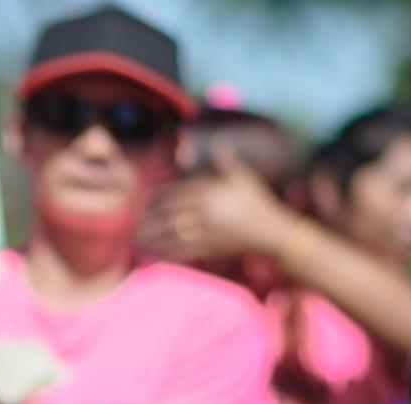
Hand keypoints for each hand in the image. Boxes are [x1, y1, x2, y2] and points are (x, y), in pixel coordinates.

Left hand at [141, 142, 297, 263]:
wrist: (273, 233)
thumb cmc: (257, 203)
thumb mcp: (244, 179)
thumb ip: (226, 162)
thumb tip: (220, 142)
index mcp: (210, 194)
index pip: (173, 194)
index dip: (156, 198)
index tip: (146, 201)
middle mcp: (205, 213)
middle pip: (167, 215)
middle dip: (148, 218)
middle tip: (136, 222)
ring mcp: (207, 232)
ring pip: (170, 235)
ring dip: (151, 238)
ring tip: (138, 238)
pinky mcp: (210, 249)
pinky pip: (182, 252)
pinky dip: (166, 253)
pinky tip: (155, 254)